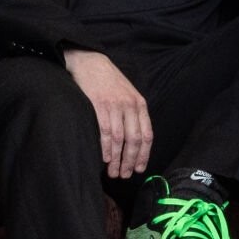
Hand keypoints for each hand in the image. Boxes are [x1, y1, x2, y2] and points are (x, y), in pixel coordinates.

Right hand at [64, 49, 150, 179]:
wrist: (91, 62)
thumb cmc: (108, 82)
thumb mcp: (128, 95)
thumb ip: (133, 114)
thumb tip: (134, 140)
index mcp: (140, 105)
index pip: (147, 135)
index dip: (144, 154)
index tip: (139, 169)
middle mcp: (130, 106)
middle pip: (134, 140)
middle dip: (130, 160)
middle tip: (124, 175)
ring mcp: (115, 106)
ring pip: (120, 139)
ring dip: (117, 159)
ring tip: (113, 172)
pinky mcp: (99, 105)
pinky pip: (105, 131)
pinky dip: (106, 147)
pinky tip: (105, 158)